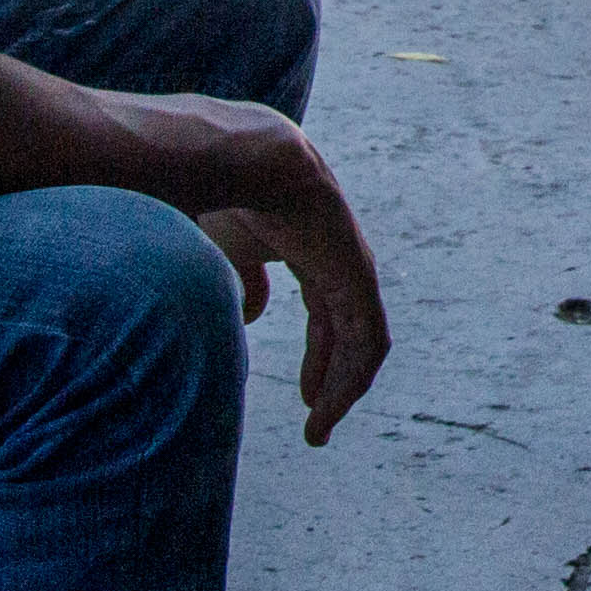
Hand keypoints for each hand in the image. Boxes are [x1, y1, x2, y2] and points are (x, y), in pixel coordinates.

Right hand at [176, 107, 391, 444]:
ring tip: (318, 430)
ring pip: (359, 344)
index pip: (325, 314)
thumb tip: (251, 315)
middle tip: (315, 428)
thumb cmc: (224, 194)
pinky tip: (327, 406)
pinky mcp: (357, 276)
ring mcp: (353, 268)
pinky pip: (366, 339)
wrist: (244, 161)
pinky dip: (350, 377)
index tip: (305, 398)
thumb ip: (247, 281)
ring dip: (341, 390)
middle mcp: (339, 262)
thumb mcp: (229, 249)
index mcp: (311, 252)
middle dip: (331, 380)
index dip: (318, 358)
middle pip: (344, 333)